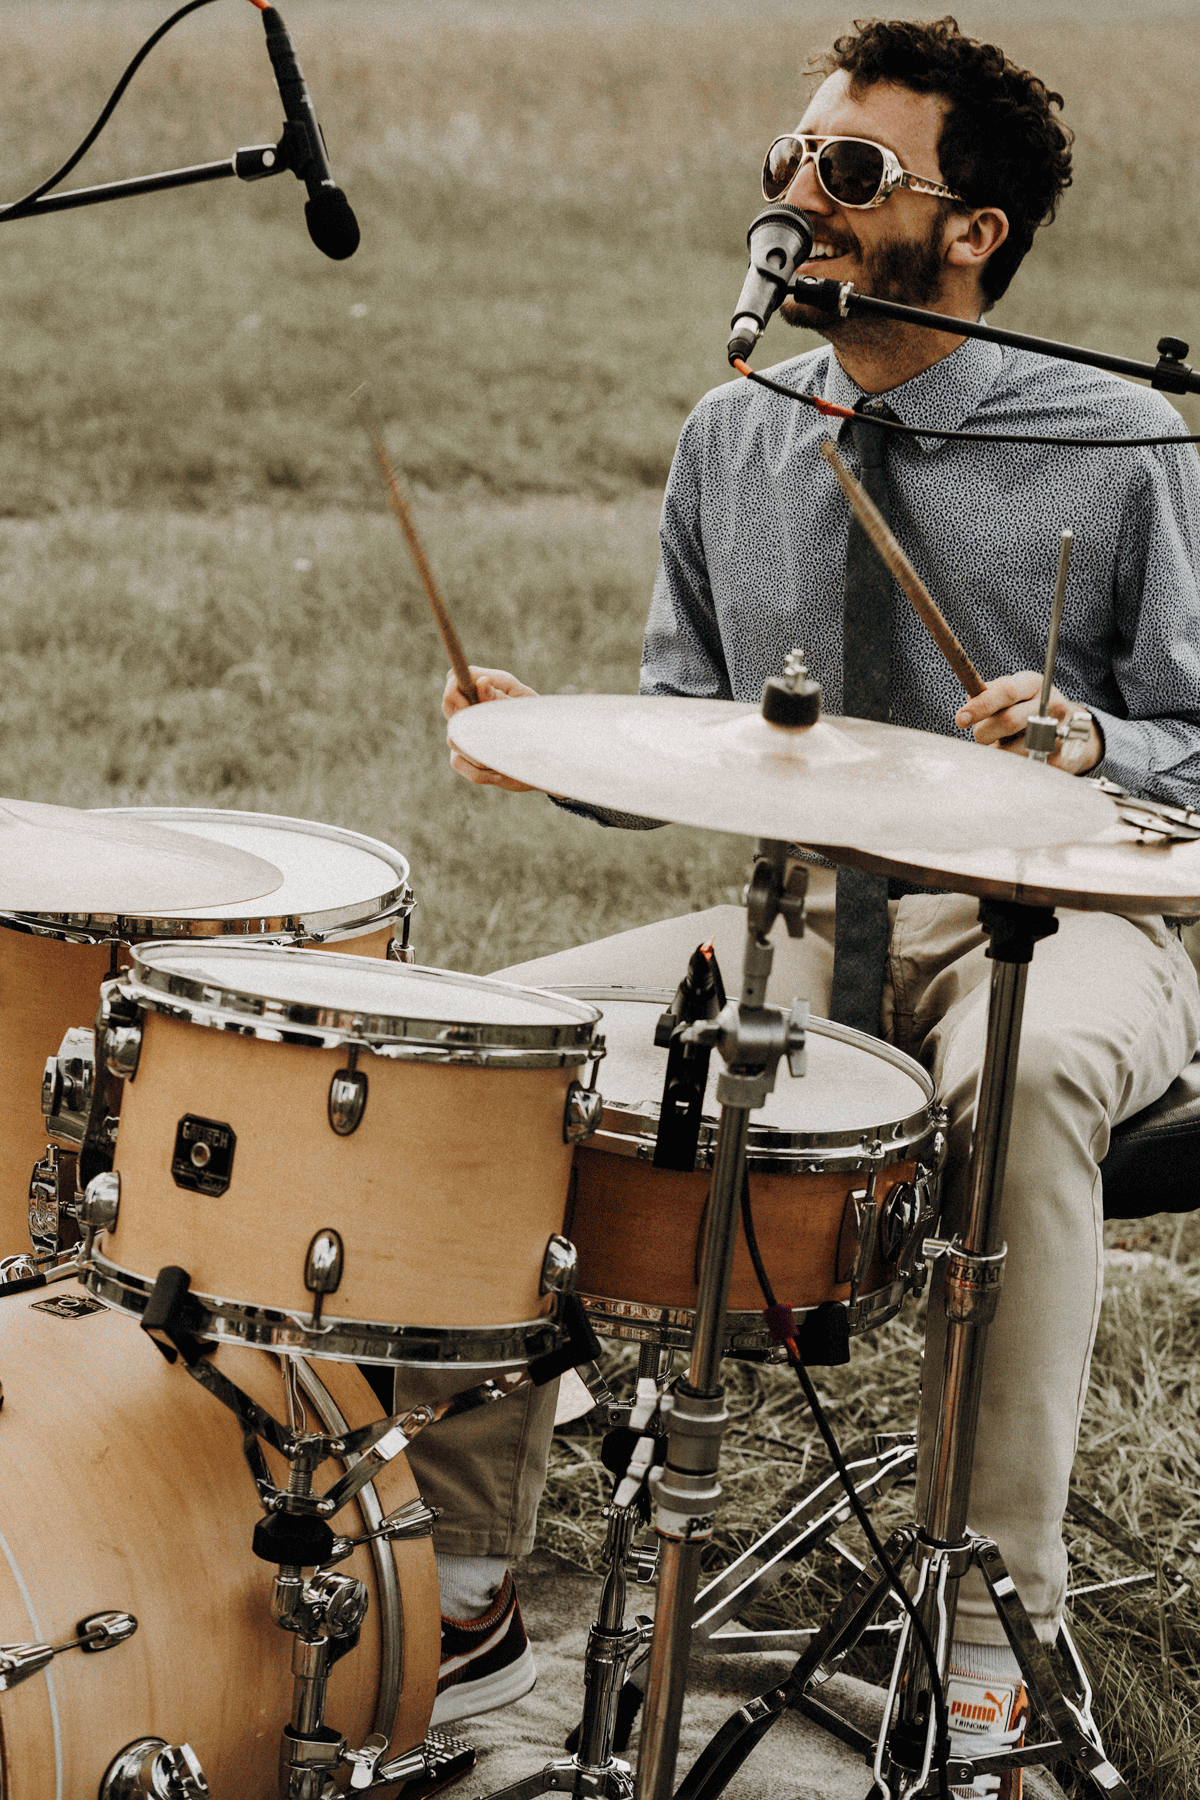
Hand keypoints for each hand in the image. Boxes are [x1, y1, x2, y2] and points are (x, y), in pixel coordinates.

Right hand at [442, 665, 539, 789]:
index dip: (454, 690)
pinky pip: (458, 762)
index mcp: (493, 686)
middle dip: (467, 726)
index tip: (468, 707)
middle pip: (448, 705)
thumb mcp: (526, 713)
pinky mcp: (468, 755)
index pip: (456, 678)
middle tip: (493, 740)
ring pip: (454, 738)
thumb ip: (501, 700)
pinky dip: (478, 772)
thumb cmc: (543, 730)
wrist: (551, 763)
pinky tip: (498, 775)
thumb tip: (481, 681)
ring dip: (480, 753)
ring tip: (507, 759)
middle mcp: (477, 706)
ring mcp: (470, 731)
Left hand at [954, 672, 1101, 775]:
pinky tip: (1013, 755)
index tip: (961, 718)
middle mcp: (1051, 704)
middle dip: (985, 731)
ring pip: (1014, 748)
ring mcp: (1059, 731)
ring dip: (998, 750)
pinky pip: (1023, 765)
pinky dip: (1010, 763)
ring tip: (1002, 744)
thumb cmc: (1025, 706)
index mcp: (1034, 684)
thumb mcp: (1011, 693)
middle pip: (1009, 721)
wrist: (1068, 727)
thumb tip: (970, 700)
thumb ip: (989, 694)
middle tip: (980, 735)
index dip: (981, 705)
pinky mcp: (1060, 757)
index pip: (1006, 691)